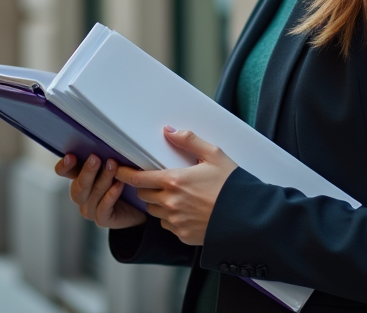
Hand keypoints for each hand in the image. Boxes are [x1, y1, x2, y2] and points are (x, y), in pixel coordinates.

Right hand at [55, 153, 145, 229]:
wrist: (138, 209)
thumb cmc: (124, 186)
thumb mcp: (113, 168)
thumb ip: (105, 158)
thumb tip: (106, 142)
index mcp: (79, 179)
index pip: (64, 172)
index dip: (64, 166)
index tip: (71, 156)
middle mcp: (82, 196)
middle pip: (78, 186)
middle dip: (87, 171)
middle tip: (95, 158)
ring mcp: (90, 209)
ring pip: (92, 195)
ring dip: (103, 179)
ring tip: (113, 166)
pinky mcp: (103, 220)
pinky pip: (103, 208)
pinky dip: (111, 195)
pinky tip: (119, 185)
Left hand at [116, 127, 237, 245]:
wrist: (248, 217)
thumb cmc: (232, 185)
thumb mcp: (214, 155)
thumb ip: (189, 141)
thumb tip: (169, 131)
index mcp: (175, 181)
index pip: (139, 179)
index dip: (125, 174)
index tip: (118, 170)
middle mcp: (171, 203)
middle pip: (144, 195)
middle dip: (147, 187)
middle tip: (160, 181)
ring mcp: (176, 222)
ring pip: (154, 211)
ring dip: (158, 203)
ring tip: (176, 196)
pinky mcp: (183, 235)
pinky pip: (168, 225)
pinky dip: (171, 218)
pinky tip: (187, 210)